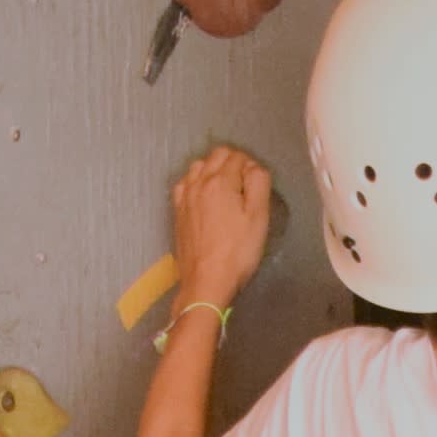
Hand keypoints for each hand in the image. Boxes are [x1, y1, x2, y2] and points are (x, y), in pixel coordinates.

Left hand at [173, 142, 278, 304]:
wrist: (206, 282)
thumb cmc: (237, 252)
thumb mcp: (258, 218)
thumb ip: (259, 183)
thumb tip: (253, 167)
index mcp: (220, 181)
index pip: (238, 157)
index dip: (252, 166)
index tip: (258, 185)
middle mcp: (198, 182)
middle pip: (217, 155)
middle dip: (233, 162)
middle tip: (246, 185)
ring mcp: (184, 196)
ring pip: (198, 165)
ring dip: (214, 168)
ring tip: (226, 189)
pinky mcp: (177, 210)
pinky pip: (185, 182)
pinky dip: (197, 181)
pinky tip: (205, 196)